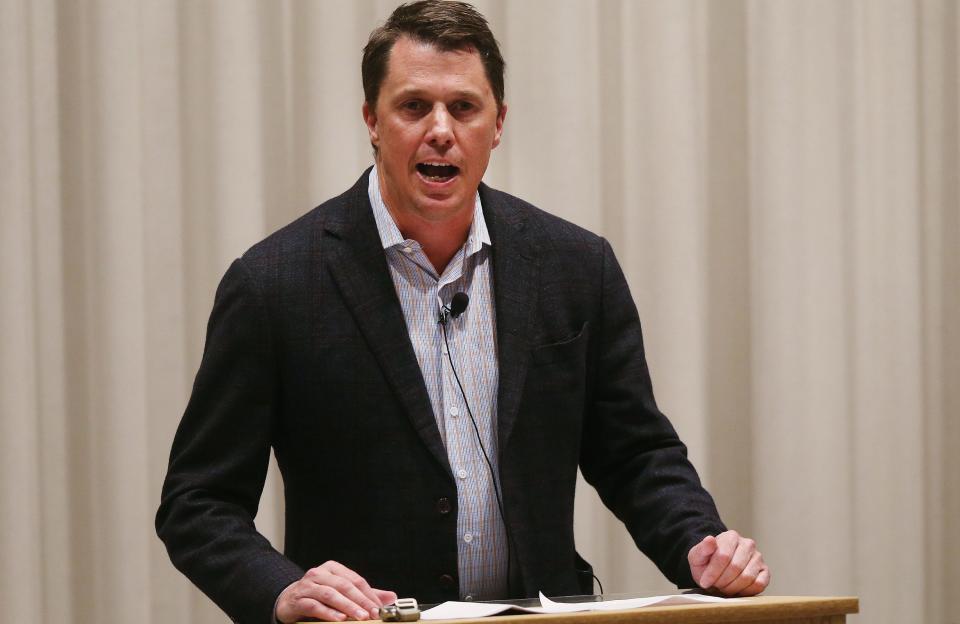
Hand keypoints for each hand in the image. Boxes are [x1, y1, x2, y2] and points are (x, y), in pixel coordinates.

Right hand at [275, 560, 397, 622]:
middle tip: (372, 613)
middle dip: (361, 600)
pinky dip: (329, 613)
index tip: (379, 608)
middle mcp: (320, 573)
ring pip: (331, 594)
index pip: (355, 579)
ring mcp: (308, 585)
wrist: (288, 599)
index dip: (368, 594)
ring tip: (360, 616)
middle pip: (344, 585)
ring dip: (347, 606)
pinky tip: (340, 619)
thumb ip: (364, 594)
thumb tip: (391, 597)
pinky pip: (315, 605)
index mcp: (333, 568)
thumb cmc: (317, 594)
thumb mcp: (342, 592)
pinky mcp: (299, 599)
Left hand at [687, 530, 769, 595]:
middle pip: (736, 567)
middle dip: (722, 581)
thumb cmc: (706, 563)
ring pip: (747, 577)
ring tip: (723, 588)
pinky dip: (745, 591)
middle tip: (714, 586)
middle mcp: (748, 544)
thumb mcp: (697, 556)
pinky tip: (735, 590)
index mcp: (731, 536)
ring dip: (732, 587)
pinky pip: (758, 584)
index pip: (723, 556)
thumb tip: (710, 539)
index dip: (712, 572)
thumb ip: (702, 548)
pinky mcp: (765, 572)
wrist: (715, 570)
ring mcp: (758, 558)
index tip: (704, 582)